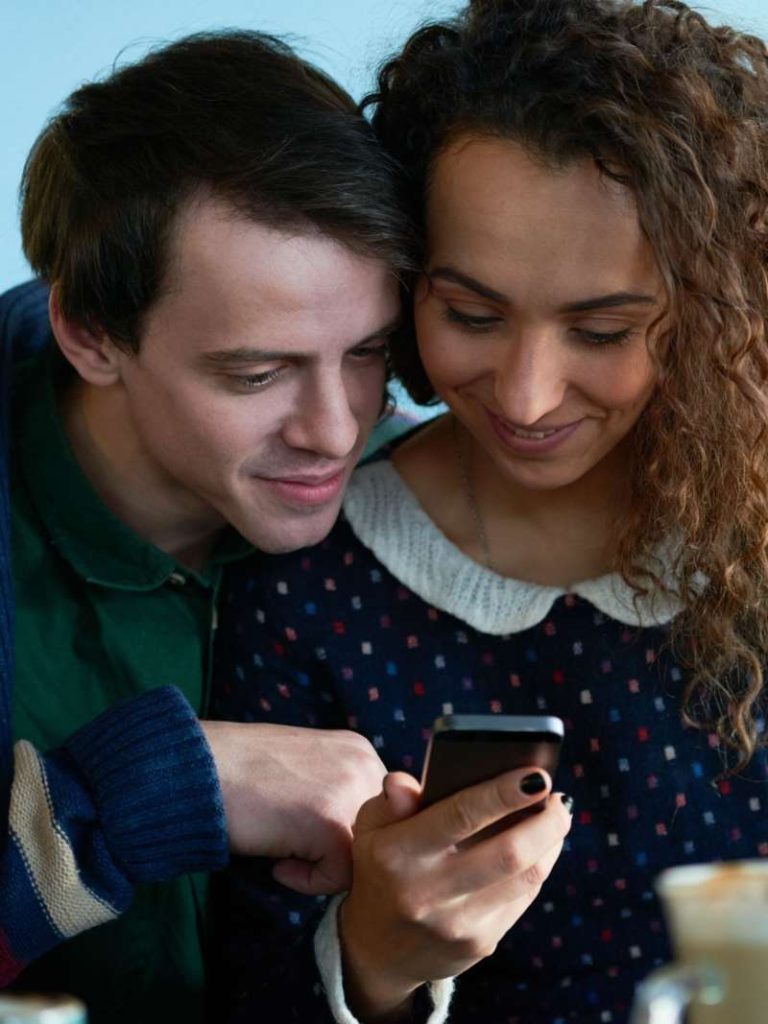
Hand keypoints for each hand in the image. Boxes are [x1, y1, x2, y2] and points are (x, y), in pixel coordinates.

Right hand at [201, 721, 386, 893]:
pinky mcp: (332, 823)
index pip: (379, 814)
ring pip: (363, 859)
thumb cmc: (240, 774)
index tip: (306, 831)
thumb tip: (363, 839)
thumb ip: (338, 791)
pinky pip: (339, 878)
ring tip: (285, 849)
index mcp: (359, 750)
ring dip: (324, 865)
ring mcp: (351, 791)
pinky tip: (277, 860)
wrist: (195, 768)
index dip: (344, 833)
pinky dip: (306, 880)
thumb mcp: (306, 769)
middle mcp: (365, 764)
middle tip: (296, 844)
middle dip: (339, 851)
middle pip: (376, 838)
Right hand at [339, 768, 571, 1021]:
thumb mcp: (371, 829)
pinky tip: (545, 844)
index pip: (459, 816)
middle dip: (545, 821)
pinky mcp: (480, 944)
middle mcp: (428, 892)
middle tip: (560, 797)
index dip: (503, 794)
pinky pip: (523, 898)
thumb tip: (404, 782)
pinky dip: (540, 866)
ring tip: (558, 814)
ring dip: (551, 842)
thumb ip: (391, 800)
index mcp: (398, 854)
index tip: (537, 774)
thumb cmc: (382, 868)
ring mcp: (457, 924)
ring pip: (525, 877)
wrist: (377, 949)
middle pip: (507, 853)